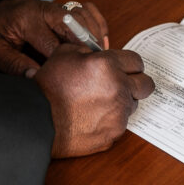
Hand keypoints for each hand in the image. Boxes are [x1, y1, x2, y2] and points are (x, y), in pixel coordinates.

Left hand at [0, 0, 107, 76]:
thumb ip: (12, 64)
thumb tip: (36, 78)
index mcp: (27, 19)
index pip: (52, 44)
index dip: (61, 64)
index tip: (66, 81)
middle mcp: (47, 10)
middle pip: (75, 28)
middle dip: (84, 51)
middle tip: (90, 73)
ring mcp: (59, 8)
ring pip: (86, 18)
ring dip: (95, 39)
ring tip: (98, 62)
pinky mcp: (67, 9)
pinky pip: (90, 11)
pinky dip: (99, 25)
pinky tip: (101, 44)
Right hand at [33, 44, 154, 156]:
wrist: (37, 120)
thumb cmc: (47, 88)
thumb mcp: (64, 55)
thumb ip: (88, 51)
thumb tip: (100, 53)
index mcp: (108, 66)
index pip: (137, 61)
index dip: (130, 64)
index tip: (125, 68)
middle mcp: (118, 89)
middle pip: (146, 85)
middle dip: (136, 83)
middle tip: (121, 84)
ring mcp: (118, 114)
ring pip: (133, 105)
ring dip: (122, 102)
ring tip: (99, 103)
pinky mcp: (113, 133)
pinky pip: (120, 123)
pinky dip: (110, 120)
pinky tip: (92, 117)